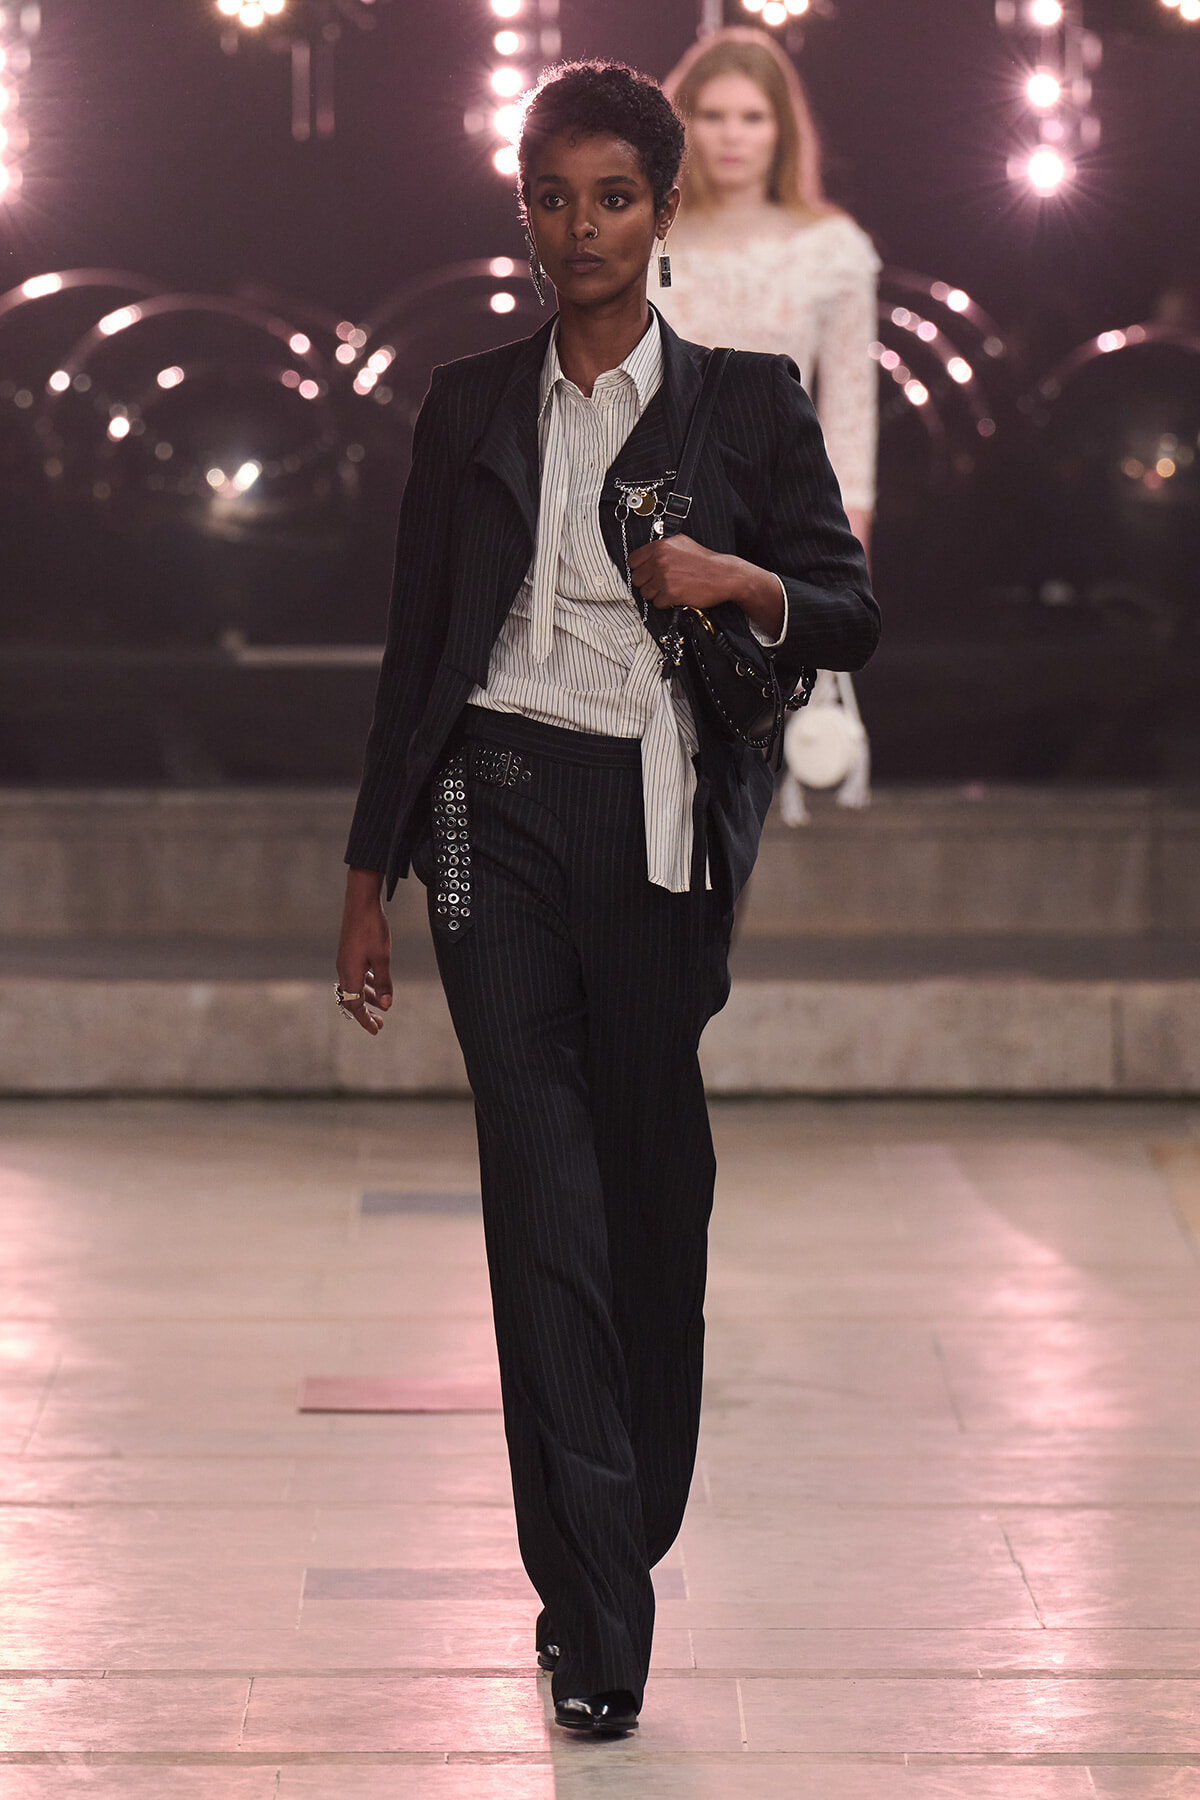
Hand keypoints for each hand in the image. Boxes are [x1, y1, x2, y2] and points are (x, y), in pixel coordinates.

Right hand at [336, 868, 392, 1035]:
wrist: (360, 904)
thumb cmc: (372, 929)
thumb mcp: (382, 958)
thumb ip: (384, 983)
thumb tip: (387, 1005)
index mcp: (350, 974)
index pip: (355, 1006)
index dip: (366, 1020)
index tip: (376, 1030)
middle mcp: (344, 970)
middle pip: (352, 1000)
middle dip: (366, 1013)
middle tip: (380, 1023)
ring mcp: (346, 962)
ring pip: (355, 988)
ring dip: (368, 998)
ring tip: (383, 1005)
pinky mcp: (349, 954)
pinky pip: (356, 976)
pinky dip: (366, 984)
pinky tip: (376, 983)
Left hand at [627, 534, 783, 637]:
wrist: (724, 575)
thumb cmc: (705, 561)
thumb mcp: (682, 543)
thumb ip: (662, 547)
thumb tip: (646, 554)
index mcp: (660, 547)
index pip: (633, 560)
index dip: (639, 569)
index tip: (646, 573)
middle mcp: (659, 560)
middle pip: (637, 579)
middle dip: (647, 583)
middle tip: (660, 583)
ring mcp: (664, 577)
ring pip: (645, 593)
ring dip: (656, 594)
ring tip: (670, 589)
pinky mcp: (670, 593)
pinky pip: (657, 603)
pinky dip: (665, 603)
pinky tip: (676, 596)